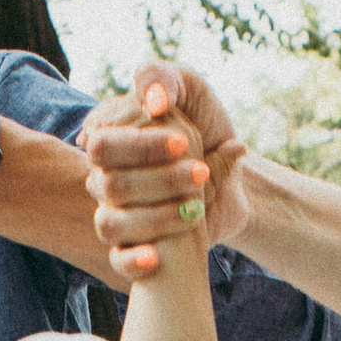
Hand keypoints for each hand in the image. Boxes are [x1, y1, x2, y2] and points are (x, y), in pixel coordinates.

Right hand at [84, 58, 245, 271]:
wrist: (236, 177)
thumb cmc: (207, 125)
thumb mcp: (190, 88)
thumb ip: (162, 78)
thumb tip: (152, 100)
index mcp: (111, 140)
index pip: (104, 144)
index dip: (141, 146)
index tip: (183, 143)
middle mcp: (107, 178)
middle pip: (109, 185)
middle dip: (159, 180)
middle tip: (199, 174)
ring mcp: (117, 215)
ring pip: (111, 225)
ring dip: (157, 217)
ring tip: (195, 210)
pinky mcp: (133, 248)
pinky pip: (118, 262)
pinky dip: (135, 261)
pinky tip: (157, 258)